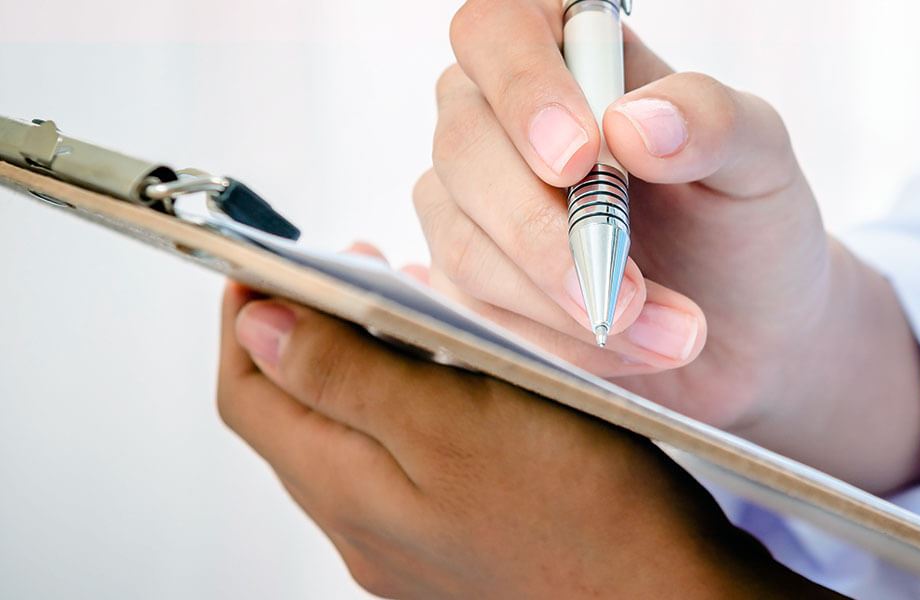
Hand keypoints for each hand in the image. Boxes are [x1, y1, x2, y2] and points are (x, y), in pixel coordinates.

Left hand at [215, 280, 832, 597]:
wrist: (672, 599)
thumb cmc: (588, 513)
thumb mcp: (458, 420)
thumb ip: (349, 376)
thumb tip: (257, 327)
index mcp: (348, 493)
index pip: (248, 395)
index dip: (247, 317)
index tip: (270, 260)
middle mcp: (365, 532)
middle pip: (295, 421)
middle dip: (303, 338)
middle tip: (349, 272)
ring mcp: (412, 550)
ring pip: (354, 446)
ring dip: (363, 373)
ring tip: (412, 317)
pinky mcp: (463, 553)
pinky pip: (409, 473)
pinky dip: (415, 414)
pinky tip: (467, 390)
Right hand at [419, 0, 919, 492]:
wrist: (753, 334)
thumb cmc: (751, 224)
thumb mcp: (762, 161)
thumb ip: (713, 121)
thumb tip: (634, 123)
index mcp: (567, 53)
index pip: (497, 31)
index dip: (523, 90)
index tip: (580, 159)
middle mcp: (500, 118)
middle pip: (463, 146)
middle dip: (546, 234)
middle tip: (631, 290)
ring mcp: (472, 203)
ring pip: (466, 246)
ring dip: (569, 306)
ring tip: (675, 332)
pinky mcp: (469, 287)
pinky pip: (480, 317)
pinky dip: (565, 345)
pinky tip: (638, 350)